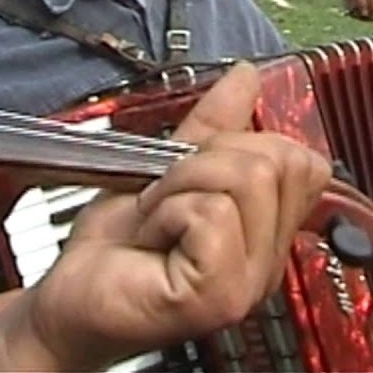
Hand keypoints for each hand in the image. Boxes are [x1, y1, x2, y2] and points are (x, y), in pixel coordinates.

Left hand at [18, 62, 332, 371]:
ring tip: (157, 217)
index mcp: (267, 233)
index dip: (244, 145)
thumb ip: (212, 124)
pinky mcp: (218, 295)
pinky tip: (151, 240)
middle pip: (274, 161)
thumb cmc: (114, 249)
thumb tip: (246, 78)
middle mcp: (267, 262)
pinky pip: (211, 212)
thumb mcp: (168, 169)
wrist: (69, 294)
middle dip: (204, 161)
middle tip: (166, 197)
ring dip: (179, 186)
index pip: (303, 162)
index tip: (194, 171)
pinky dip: (167, 212)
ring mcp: (247, 283)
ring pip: (243, 180)